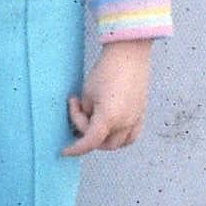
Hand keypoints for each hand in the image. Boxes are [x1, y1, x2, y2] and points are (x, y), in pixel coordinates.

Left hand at [62, 37, 151, 155]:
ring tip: (93, 121)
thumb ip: (86, 113)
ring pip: (119, 143)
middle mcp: (125, 123)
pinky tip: (110, 125)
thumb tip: (87, 122)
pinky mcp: (141, 113)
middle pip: (103, 144)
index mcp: (109, 118)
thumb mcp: (88, 93)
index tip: (64, 150)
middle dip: (87, 135)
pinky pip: (131, 135)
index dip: (75, 149)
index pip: (90, 142)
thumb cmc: (106, 70)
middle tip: (78, 113)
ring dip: (104, 139)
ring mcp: (136, 119)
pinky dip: (119, 136)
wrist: (129, 54)